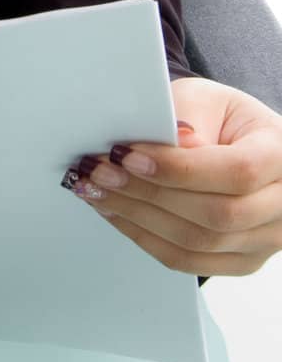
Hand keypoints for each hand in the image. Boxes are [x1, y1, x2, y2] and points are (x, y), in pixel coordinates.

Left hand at [61, 76, 281, 276]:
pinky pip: (189, 262)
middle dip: (147, 194)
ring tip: (96, 190)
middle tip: (99, 172)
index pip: (237, 172)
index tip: (126, 156)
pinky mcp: (241, 260)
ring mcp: (266, 240)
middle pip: (217, 216)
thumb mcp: (206, 100)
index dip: (179, 169)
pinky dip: (145, 237)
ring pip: (199, 244)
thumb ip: (190, 119)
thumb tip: (175, 145)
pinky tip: (115, 211)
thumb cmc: (221, 118)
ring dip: (137, 217)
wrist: (234, 143)